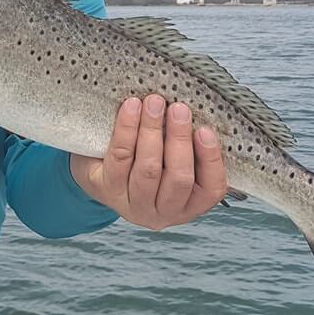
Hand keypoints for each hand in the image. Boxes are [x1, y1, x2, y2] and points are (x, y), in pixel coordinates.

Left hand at [70, 94, 227, 230]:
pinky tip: (131, 108)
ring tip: (154, 102)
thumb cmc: (148, 160)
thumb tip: (195, 113)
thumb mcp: (174, 160)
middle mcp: (163, 211)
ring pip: (148, 168)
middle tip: (179, 109)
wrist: (102, 172)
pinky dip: (126, 129)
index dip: (211, 160)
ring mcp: (134, 204)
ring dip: (152, 130)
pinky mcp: (107, 189)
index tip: (205, 130)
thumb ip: (188, 145)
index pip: (211, 189)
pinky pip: (120, 156)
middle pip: (178, 179)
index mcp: (189, 204)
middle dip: (180, 140)